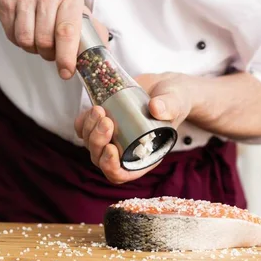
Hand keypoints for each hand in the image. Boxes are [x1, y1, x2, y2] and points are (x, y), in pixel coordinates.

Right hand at [0, 0, 108, 78]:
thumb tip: (103, 54)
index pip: (68, 31)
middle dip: (49, 54)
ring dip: (33, 48)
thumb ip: (91, 29)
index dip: (67, 56)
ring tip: (37, 38)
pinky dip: (19, 41)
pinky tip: (25, 30)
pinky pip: (12, 36)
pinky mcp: (5, 3)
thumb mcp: (74, 5)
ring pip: (27, 41)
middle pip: (45, 41)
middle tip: (51, 51)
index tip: (67, 72)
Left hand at [74, 72, 194, 183]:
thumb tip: (155, 108)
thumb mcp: (176, 102)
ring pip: (90, 144)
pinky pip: (83, 130)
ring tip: (99, 110)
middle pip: (100, 159)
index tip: (111, 148)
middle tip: (107, 121)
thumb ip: (170, 106)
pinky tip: (92, 109)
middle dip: (98, 142)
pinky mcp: (101, 123)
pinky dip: (83, 122)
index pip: (121, 174)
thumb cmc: (175, 100)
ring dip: (89, 130)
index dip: (110, 167)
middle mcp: (125, 151)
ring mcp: (111, 138)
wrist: (164, 86)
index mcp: (143, 156)